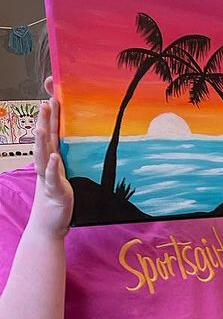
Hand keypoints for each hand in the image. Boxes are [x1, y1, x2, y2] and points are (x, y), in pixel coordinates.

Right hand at [30, 85, 72, 238]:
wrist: (49, 225)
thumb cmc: (58, 198)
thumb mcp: (67, 174)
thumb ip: (71, 159)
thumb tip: (84, 143)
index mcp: (53, 158)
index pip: (53, 132)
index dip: (51, 114)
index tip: (52, 94)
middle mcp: (48, 164)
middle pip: (46, 139)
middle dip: (45, 120)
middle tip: (46, 101)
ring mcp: (50, 177)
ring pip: (44, 155)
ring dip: (43, 140)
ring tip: (42, 126)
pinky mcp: (55, 191)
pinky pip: (53, 177)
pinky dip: (52, 167)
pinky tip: (53, 157)